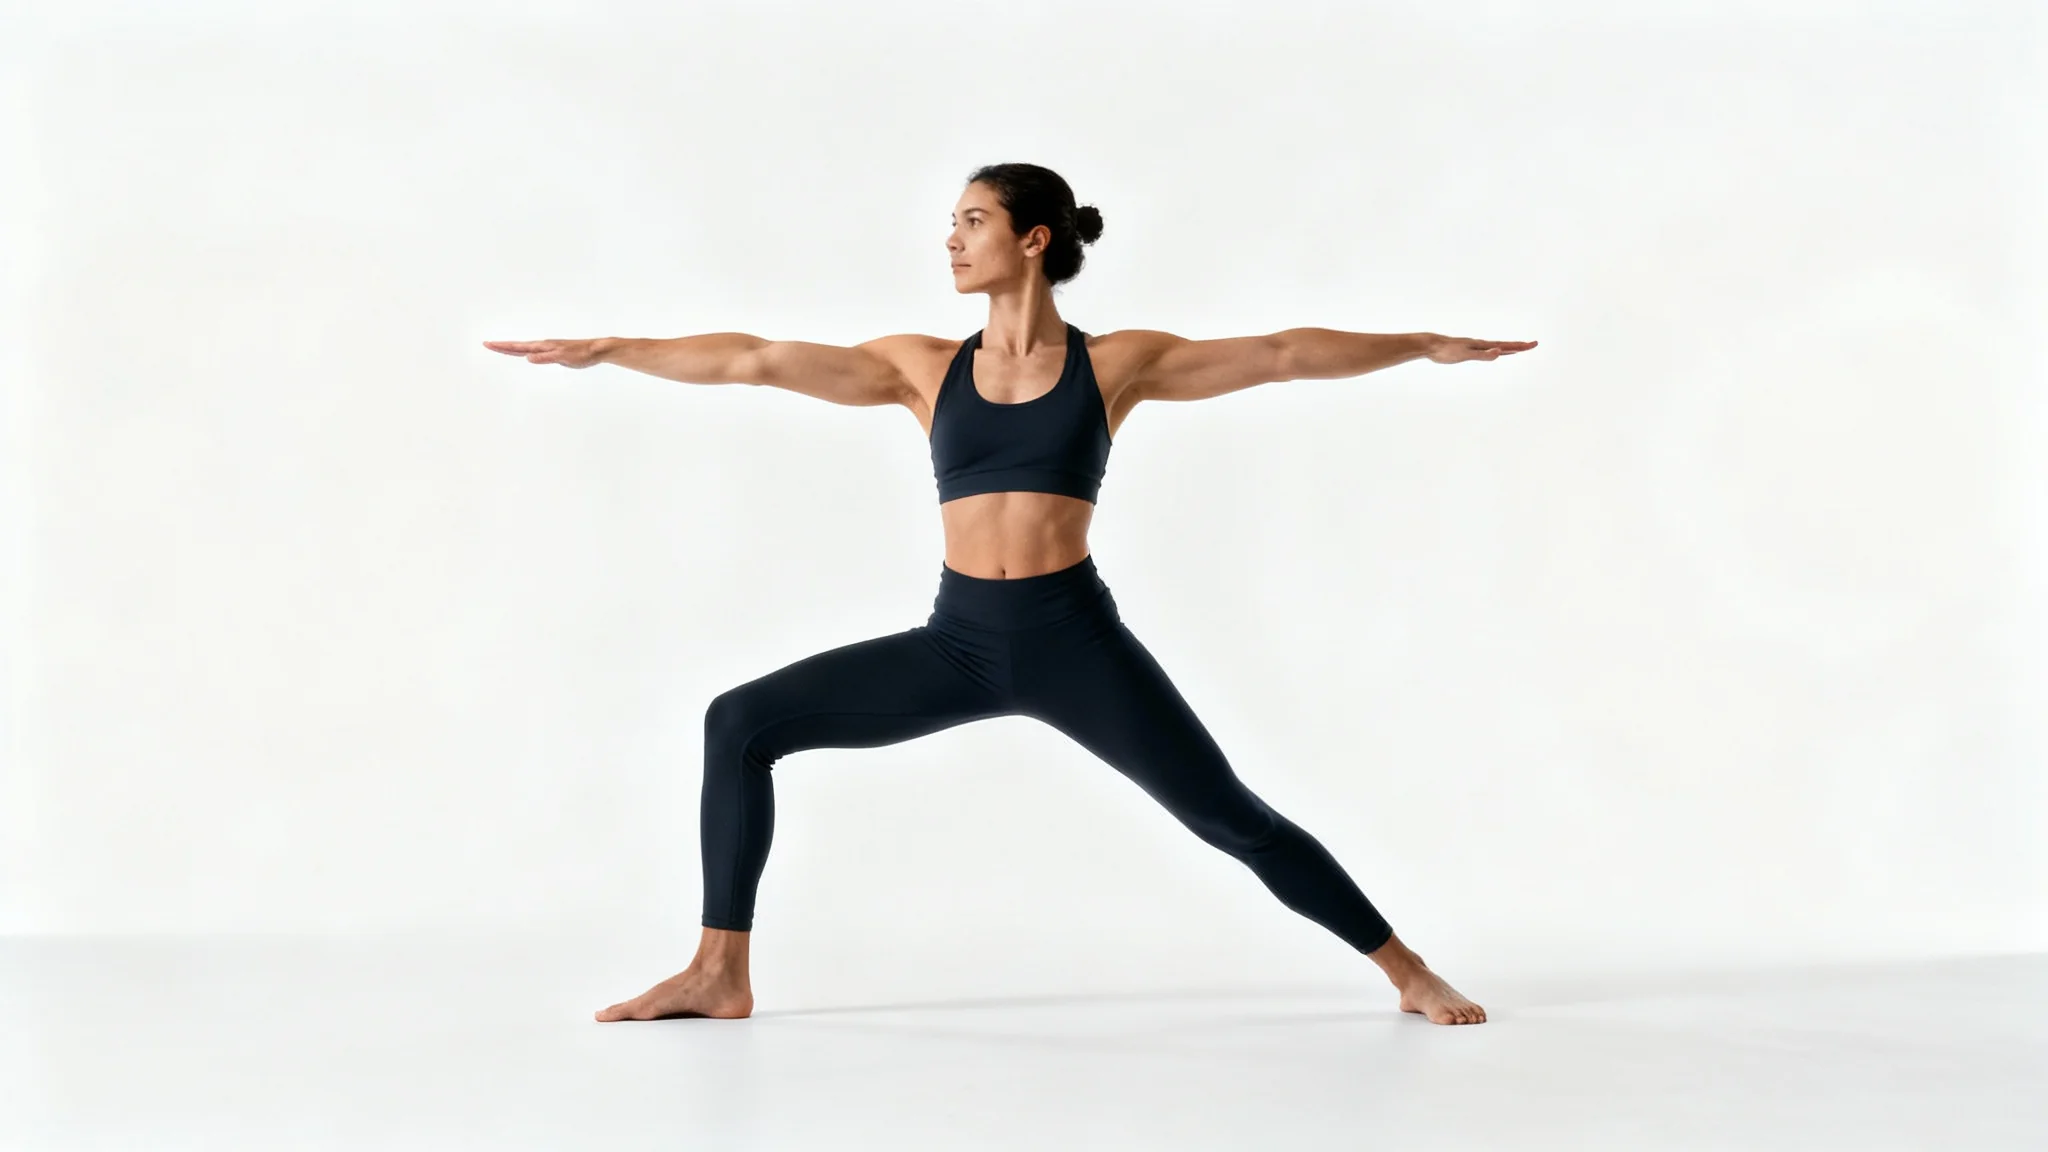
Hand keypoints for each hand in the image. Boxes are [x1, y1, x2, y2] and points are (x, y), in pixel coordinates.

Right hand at [482, 338, 603, 368]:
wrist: (596, 350)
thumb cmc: (583, 353)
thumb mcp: (564, 357)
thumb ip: (546, 358)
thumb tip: (528, 358)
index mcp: (544, 346)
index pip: (519, 347)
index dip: (504, 347)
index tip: (489, 344)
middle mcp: (544, 346)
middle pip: (518, 346)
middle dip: (502, 346)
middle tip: (486, 344)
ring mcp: (548, 349)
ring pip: (525, 349)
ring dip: (511, 349)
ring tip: (498, 347)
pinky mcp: (553, 354)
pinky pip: (534, 353)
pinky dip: (524, 353)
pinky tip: (522, 355)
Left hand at [1427, 336, 1536, 363]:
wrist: (1430, 345)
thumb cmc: (1447, 351)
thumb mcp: (1466, 354)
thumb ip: (1483, 355)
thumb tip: (1499, 352)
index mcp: (1483, 345)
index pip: (1506, 345)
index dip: (1520, 346)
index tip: (1533, 344)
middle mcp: (1481, 344)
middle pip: (1504, 345)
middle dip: (1519, 346)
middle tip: (1532, 345)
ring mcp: (1474, 347)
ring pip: (1496, 348)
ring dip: (1508, 348)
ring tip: (1517, 349)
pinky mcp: (1467, 350)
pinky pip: (1486, 351)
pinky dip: (1494, 352)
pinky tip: (1492, 353)